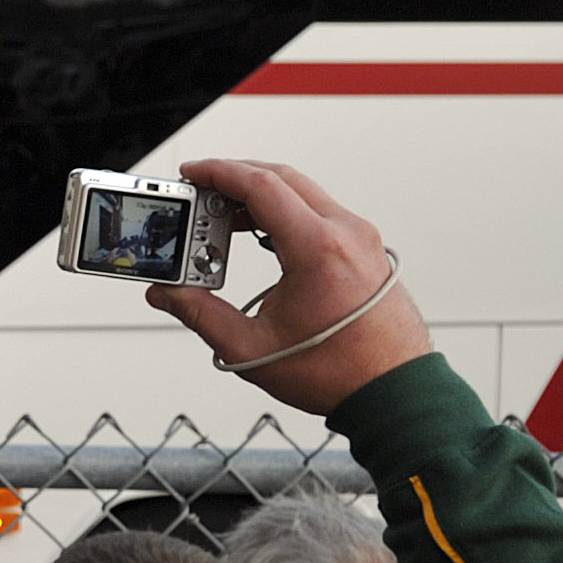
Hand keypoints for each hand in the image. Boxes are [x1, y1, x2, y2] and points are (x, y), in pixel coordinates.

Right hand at [147, 159, 429, 416]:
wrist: (394, 390)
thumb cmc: (340, 372)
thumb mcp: (252, 349)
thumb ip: (200, 315)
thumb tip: (168, 293)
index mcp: (318, 249)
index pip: (261, 186)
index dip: (218, 173)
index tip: (192, 174)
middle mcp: (346, 233)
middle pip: (282, 178)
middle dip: (234, 177)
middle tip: (199, 192)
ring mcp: (361, 238)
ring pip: (302, 191)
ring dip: (260, 194)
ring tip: (223, 218)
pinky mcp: (366, 248)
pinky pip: (320, 211)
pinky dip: (285, 210)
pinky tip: (261, 233)